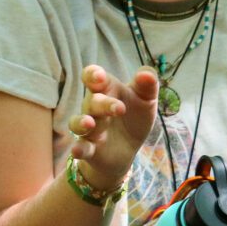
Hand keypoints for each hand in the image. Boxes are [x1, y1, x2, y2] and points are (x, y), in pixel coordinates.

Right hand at [69, 65, 158, 189]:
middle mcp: (93, 108)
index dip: (92, 75)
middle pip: (91, 102)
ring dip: (82, 122)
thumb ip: (147, 84)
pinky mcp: (88, 149)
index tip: (100, 77)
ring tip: (90, 123)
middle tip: (120, 108)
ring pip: (78, 123)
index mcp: (106, 90)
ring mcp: (89, 129)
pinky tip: (78, 151)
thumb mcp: (146, 100)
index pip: (92, 77)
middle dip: (103, 104)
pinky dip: (78, 149)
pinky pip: (80, 147)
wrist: (128, 149)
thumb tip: (146, 74)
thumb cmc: (133, 117)